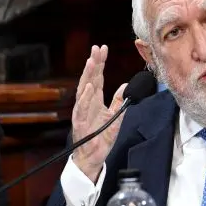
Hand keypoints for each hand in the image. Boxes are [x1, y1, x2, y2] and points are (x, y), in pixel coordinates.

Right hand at [71, 45, 126, 182]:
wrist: (93, 157)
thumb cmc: (101, 137)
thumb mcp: (115, 117)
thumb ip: (119, 101)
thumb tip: (124, 85)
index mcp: (95, 100)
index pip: (98, 77)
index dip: (100, 63)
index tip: (103, 48)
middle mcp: (87, 103)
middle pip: (90, 79)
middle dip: (93, 63)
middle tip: (96, 48)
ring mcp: (83, 112)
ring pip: (84, 90)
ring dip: (88, 76)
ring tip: (91, 62)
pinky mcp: (81, 123)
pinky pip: (82, 109)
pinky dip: (84, 98)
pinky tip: (88, 87)